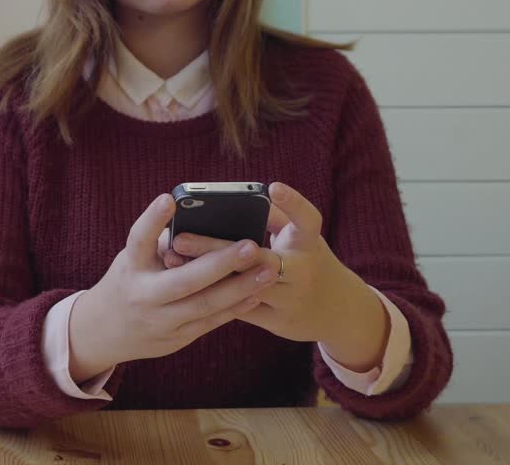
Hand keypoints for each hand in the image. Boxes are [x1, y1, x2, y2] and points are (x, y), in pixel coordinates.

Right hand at [68, 194, 278, 381]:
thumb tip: (204, 219)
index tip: (169, 198)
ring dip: (239, 288)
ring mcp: (160, 321)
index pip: (139, 240)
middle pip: (184, 280)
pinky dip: (235, 307)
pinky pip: (210, 322)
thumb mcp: (133, 258)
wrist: (105, 331)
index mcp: (130, 266)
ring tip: (267, 270)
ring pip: (204, 305)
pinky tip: (256, 292)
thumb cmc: (129, 280)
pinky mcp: (176, 338)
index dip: (153, 220)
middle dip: (220, 264)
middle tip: (251, 246)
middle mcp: (143, 295)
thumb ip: (163, 242)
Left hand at [163, 182, 389, 371]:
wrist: (337, 310)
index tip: (272, 187)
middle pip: (259, 257)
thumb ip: (272, 217)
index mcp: (310, 244)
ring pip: (243, 287)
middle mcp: (304, 272)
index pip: (307, 219)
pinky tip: (183, 286)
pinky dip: (212, 295)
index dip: (293, 203)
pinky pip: (240, 309)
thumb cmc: (308, 260)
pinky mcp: (278, 321)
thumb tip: (230, 201)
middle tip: (179, 238)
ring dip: (206, 275)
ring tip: (173, 262)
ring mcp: (292, 299)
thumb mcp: (301, 238)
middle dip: (216, 248)